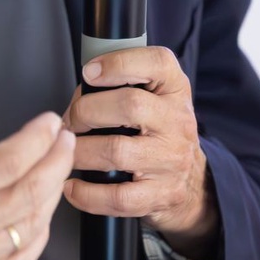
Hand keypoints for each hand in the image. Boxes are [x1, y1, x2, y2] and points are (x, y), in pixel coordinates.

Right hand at [0, 53, 75, 259]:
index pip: (9, 162)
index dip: (37, 138)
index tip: (48, 121)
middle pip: (29, 193)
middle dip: (54, 161)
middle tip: (64, 138)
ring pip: (29, 228)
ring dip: (50, 194)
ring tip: (55, 166)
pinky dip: (35, 236)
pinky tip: (39, 213)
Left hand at [61, 47, 218, 259]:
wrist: (193, 182)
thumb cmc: (159, 133)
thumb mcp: (154, 97)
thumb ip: (120, 87)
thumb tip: (77, 97)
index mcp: (174, 89)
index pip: (157, 62)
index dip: (118, 64)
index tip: (89, 72)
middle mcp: (177, 121)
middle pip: (129, 106)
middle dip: (86, 112)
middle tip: (70, 123)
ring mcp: (171, 160)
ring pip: (117, 151)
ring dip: (80, 152)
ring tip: (67, 152)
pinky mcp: (161, 194)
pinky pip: (118, 197)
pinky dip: (87, 194)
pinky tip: (72, 187)